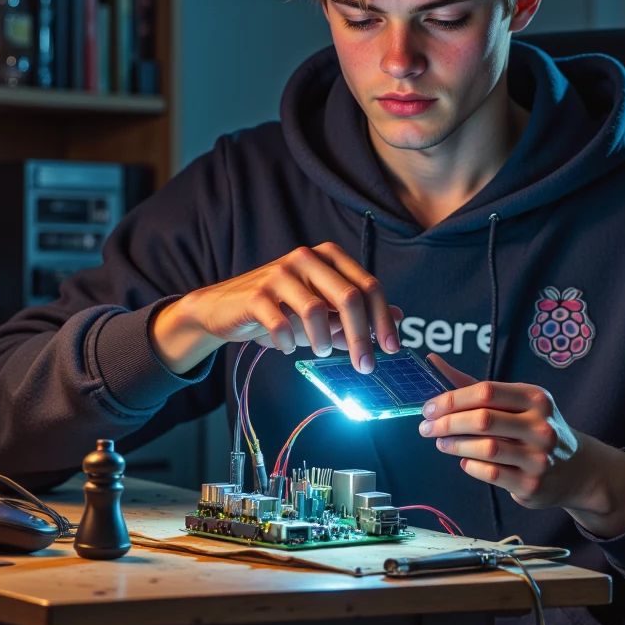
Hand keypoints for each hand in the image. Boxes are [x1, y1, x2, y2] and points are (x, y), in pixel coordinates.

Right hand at [149, 243, 401, 375]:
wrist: (224, 309)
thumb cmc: (281, 310)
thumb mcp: (323, 312)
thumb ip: (357, 314)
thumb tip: (400, 318)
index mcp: (329, 257)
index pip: (368, 286)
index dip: (384, 319)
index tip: (392, 349)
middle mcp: (307, 258)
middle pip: (349, 297)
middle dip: (361, 337)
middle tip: (365, 366)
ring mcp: (280, 273)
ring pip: (317, 310)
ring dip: (322, 341)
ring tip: (319, 352)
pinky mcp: (256, 293)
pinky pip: (282, 323)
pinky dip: (289, 342)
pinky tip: (288, 347)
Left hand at [420, 355, 624, 539]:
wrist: (576, 468)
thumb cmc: (534, 428)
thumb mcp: (514, 402)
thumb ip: (472, 385)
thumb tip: (432, 362)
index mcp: (535, 398)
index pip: (486, 391)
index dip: (451, 399)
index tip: (428, 407)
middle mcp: (541, 425)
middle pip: (483, 419)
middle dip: (447, 423)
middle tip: (426, 427)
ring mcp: (539, 456)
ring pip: (485, 448)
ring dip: (455, 445)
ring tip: (441, 443)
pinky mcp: (532, 483)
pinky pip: (491, 473)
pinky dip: (470, 466)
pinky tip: (464, 460)